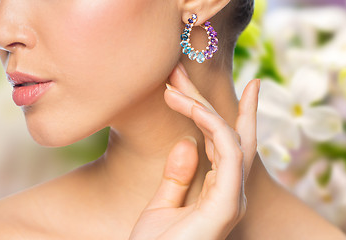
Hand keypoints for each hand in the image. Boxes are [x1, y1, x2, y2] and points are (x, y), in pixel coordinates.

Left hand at [129, 62, 259, 239]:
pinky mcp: (228, 203)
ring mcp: (232, 197)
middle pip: (230, 135)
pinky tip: (187, 106)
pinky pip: (228, 153)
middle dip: (209, 101)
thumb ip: (177, 175)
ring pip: (229, 138)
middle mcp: (231, 191)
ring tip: (173, 86)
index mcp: (219, 191)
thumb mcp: (162, 205)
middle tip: (184, 70)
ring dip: (202, 107)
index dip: (235, 115)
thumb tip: (187, 143)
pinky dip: (212, 126)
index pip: (230, 146)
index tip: (248, 85)